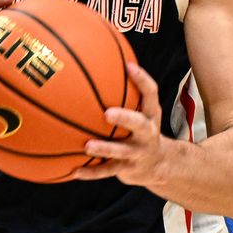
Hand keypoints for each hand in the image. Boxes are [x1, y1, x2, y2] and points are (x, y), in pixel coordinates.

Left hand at [72, 63, 165, 185]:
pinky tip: (74, 171)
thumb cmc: (140, 127)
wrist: (159, 164)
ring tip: (87, 146)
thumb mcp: (142, 109)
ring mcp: (138, 153)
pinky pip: (107, 171)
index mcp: (151, 115)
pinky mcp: (127, 169)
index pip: (151, 93)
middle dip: (125, 118)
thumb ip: (125, 90)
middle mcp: (147, 133)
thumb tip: (96, 61)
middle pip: (139, 125)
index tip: (129, 66)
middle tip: (107, 113)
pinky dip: (90, 172)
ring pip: (121, 152)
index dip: (142, 80)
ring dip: (104, 149)